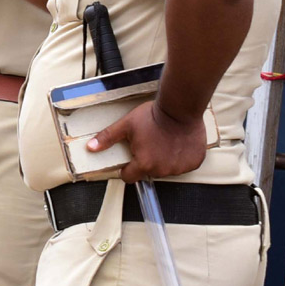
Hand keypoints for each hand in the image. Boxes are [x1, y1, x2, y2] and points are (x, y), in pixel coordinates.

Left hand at [87, 100, 205, 183]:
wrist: (180, 108)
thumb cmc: (154, 116)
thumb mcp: (126, 125)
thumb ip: (108, 138)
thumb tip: (91, 147)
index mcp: (144, 164)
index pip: (130, 177)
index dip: (127, 168)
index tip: (130, 159)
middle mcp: (163, 170)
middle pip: (149, 172)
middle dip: (147, 161)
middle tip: (148, 143)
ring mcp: (180, 168)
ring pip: (167, 169)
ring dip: (164, 160)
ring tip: (163, 141)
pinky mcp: (194, 163)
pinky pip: (183, 165)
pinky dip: (180, 158)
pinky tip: (177, 144)